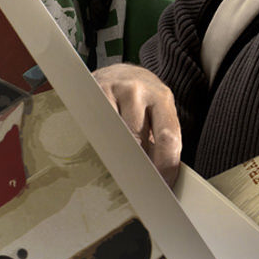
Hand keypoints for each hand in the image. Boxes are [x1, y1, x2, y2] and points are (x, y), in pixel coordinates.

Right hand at [91, 64, 182, 185]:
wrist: (120, 72)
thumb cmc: (142, 100)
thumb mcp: (157, 112)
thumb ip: (160, 138)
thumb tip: (160, 176)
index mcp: (162, 98)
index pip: (168, 137)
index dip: (165, 165)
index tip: (162, 185)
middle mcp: (138, 90)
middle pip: (137, 138)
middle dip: (138, 165)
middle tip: (137, 184)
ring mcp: (112, 90)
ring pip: (113, 134)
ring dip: (115, 155)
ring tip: (116, 169)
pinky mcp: (90, 93)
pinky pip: (95, 125)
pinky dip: (99, 141)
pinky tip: (99, 149)